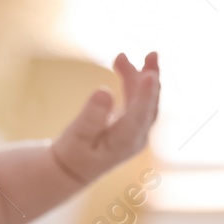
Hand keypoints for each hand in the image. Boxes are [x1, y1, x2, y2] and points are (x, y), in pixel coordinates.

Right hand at [50, 51, 161, 183]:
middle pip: (149, 105)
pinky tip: (134, 68)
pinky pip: (142, 100)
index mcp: (124, 143)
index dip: (145, 95)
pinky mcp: (133, 123)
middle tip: (151, 54)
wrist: (72, 169)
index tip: (149, 74)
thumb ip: (91, 116)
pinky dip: (139, 83)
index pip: (138, 117)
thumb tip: (104, 91)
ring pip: (147, 100)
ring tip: (145, 55)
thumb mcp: (76, 137)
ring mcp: (137, 130)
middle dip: (150, 78)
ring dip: (145, 77)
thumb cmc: (72, 153)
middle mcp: (137, 137)